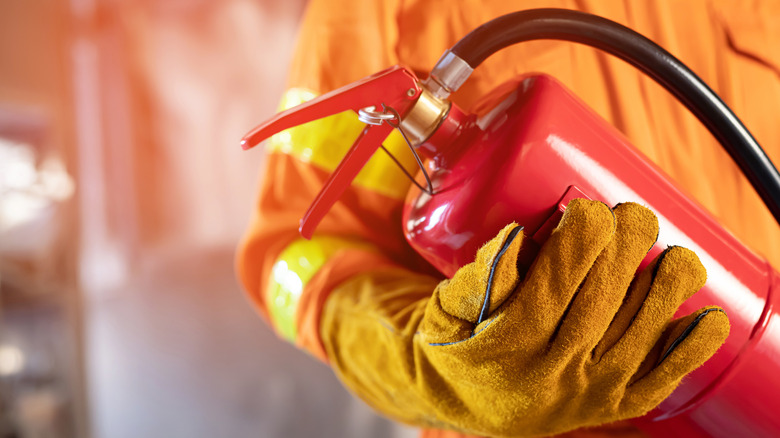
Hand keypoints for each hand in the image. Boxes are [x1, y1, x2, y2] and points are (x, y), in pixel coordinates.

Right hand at [416, 199, 728, 436]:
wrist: (460, 402)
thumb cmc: (454, 342)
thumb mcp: (447, 304)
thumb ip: (483, 272)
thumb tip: (520, 235)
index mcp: (508, 341)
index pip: (559, 277)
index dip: (584, 234)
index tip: (588, 209)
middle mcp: (551, 371)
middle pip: (605, 297)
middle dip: (627, 246)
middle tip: (632, 215)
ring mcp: (585, 393)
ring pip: (641, 334)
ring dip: (668, 287)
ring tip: (673, 256)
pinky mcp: (609, 405)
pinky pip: (659, 380)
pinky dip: (691, 349)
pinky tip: (708, 319)